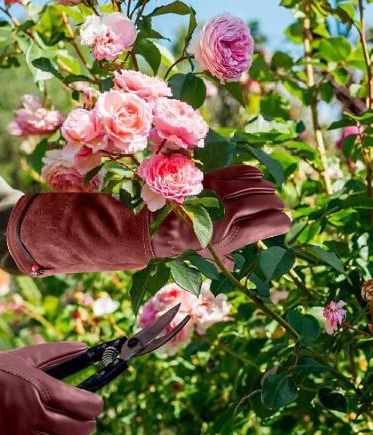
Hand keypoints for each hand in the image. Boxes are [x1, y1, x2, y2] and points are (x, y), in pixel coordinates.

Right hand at [0, 341, 103, 434]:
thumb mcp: (29, 356)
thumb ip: (59, 352)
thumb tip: (85, 346)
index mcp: (41, 389)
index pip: (84, 405)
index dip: (96, 404)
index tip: (96, 402)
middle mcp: (36, 416)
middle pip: (79, 427)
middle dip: (89, 422)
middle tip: (87, 416)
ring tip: (78, 431)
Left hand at [151, 164, 290, 264]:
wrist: (153, 229)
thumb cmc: (182, 248)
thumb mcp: (210, 260)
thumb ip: (230, 259)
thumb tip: (242, 263)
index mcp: (233, 236)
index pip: (275, 223)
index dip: (282, 223)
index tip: (281, 224)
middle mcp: (228, 212)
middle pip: (268, 201)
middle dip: (276, 205)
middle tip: (276, 208)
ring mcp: (218, 192)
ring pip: (257, 184)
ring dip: (266, 189)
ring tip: (267, 195)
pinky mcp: (209, 178)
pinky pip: (241, 171)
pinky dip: (252, 175)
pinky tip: (255, 180)